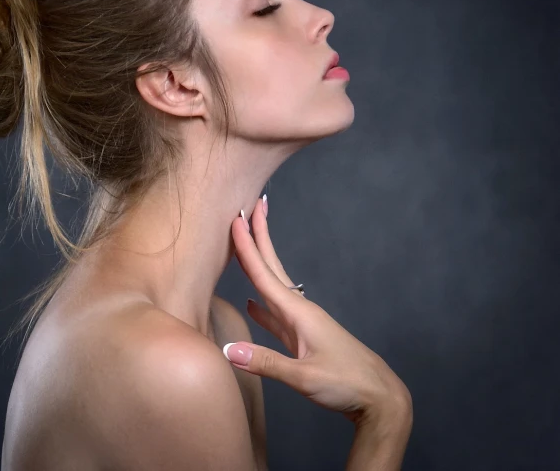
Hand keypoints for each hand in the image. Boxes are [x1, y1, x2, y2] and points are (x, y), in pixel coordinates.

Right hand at [227, 197, 411, 425]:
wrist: (378, 397)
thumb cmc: (347, 384)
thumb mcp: (305, 377)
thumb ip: (266, 362)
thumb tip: (227, 349)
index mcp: (299, 312)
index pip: (265, 273)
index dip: (248, 247)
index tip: (237, 218)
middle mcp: (299, 310)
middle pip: (271, 268)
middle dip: (259, 237)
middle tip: (249, 208)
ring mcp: (301, 324)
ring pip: (272, 287)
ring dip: (259, 265)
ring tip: (246, 246)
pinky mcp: (302, 339)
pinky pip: (275, 313)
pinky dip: (261, 304)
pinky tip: (251, 303)